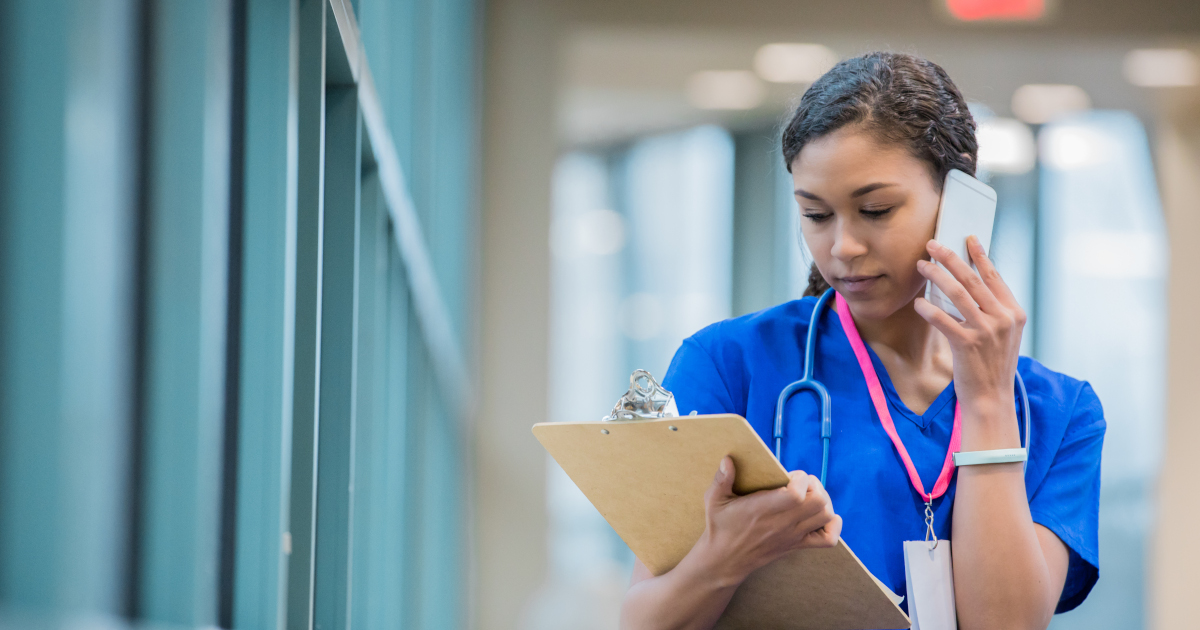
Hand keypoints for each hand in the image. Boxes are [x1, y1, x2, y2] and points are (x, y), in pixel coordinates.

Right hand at [696, 456, 841, 583]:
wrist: (725, 561)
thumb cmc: (720, 527)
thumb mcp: (714, 500)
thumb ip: (721, 479)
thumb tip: (727, 459)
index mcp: (764, 510)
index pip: (796, 494)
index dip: (800, 479)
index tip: (790, 475)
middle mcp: (783, 523)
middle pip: (819, 502)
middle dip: (815, 485)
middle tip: (801, 483)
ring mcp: (793, 536)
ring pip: (825, 516)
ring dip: (823, 501)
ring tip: (808, 495)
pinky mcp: (797, 546)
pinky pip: (828, 539)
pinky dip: (832, 526)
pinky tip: (823, 517)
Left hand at [914, 236, 1025, 425]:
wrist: (991, 398)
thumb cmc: (992, 365)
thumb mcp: (1003, 335)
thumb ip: (993, 312)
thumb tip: (971, 286)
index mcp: (1014, 313)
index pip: (994, 277)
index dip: (979, 256)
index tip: (968, 239)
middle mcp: (1003, 318)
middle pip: (972, 279)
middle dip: (951, 258)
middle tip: (933, 245)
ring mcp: (986, 331)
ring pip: (957, 293)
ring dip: (936, 276)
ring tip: (921, 266)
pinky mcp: (967, 343)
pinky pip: (942, 319)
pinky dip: (928, 309)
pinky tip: (918, 304)